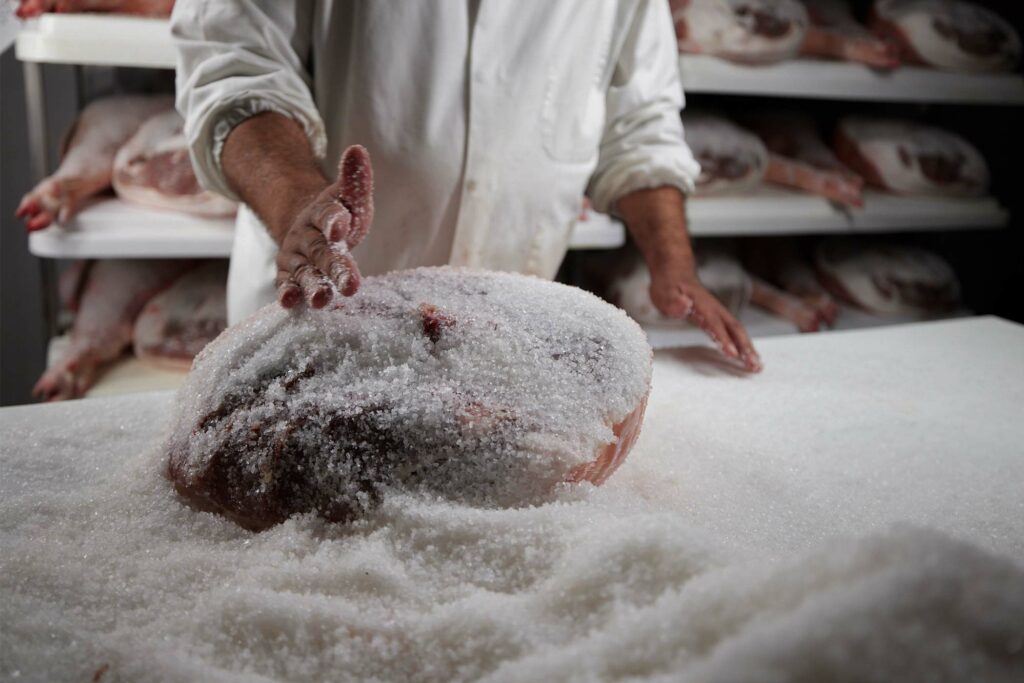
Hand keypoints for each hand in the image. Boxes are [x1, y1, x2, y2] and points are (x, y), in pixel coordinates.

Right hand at [275, 145, 373, 308]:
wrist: (310, 226)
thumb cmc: (341, 214)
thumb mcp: (350, 196)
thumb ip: (356, 178)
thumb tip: (358, 150)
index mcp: (323, 212)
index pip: (329, 216)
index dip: (335, 222)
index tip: (342, 228)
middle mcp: (305, 234)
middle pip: (320, 251)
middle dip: (335, 267)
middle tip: (352, 285)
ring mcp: (295, 255)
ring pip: (304, 272)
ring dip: (312, 286)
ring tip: (323, 300)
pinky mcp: (289, 274)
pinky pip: (287, 284)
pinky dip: (288, 294)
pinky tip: (290, 304)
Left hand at [649, 269, 762, 372]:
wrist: (675, 274)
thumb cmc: (669, 286)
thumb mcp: (665, 293)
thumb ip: (673, 301)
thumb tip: (684, 304)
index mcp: (702, 304)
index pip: (715, 323)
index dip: (724, 339)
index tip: (733, 354)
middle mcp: (714, 309)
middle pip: (734, 329)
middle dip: (746, 348)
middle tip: (754, 366)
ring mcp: (718, 313)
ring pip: (737, 331)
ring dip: (748, 348)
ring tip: (756, 366)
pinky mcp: (717, 318)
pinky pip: (733, 332)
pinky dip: (742, 345)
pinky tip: (747, 356)